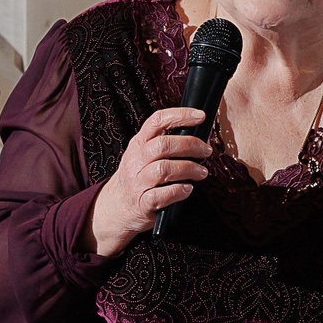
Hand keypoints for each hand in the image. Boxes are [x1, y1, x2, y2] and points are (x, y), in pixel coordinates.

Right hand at [88, 107, 211, 256]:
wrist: (116, 207)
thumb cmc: (137, 178)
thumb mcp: (142, 155)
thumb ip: (163, 143)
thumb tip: (197, 136)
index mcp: (138, 144)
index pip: (157, 121)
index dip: (180, 115)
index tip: (200, 116)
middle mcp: (136, 160)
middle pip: (163, 145)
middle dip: (190, 145)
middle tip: (206, 151)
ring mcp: (138, 182)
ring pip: (164, 169)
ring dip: (189, 169)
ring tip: (201, 172)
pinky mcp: (143, 203)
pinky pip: (162, 195)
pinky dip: (179, 191)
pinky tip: (187, 189)